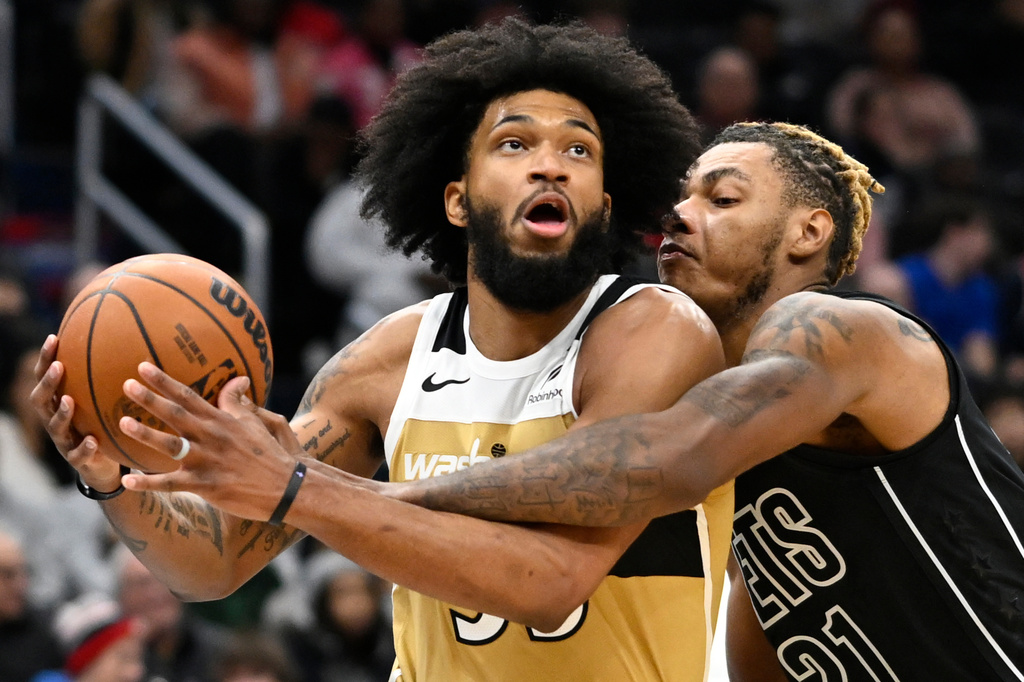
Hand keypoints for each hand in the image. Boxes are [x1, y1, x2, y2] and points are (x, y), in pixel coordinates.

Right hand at [29, 335, 122, 491]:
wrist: (103, 465)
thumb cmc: (100, 425)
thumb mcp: (100, 402)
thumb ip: (104, 379)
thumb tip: (125, 342)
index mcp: (58, 404)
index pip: (45, 378)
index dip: (45, 359)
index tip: (53, 338)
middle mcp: (55, 420)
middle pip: (40, 400)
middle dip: (47, 383)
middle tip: (58, 367)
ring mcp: (64, 441)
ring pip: (55, 427)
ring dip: (62, 413)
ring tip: (70, 401)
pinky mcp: (78, 461)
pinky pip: (77, 455)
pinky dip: (84, 447)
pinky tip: (93, 440)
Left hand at [117, 362, 300, 521]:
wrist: (285, 486)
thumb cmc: (269, 453)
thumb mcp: (258, 421)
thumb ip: (238, 402)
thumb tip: (239, 379)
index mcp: (220, 421)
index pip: (188, 395)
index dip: (164, 381)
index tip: (143, 366)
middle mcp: (210, 437)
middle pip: (175, 414)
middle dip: (149, 399)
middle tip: (127, 385)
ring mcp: (206, 461)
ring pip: (170, 445)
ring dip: (145, 434)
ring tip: (123, 423)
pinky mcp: (205, 485)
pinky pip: (171, 484)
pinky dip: (148, 483)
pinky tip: (127, 481)